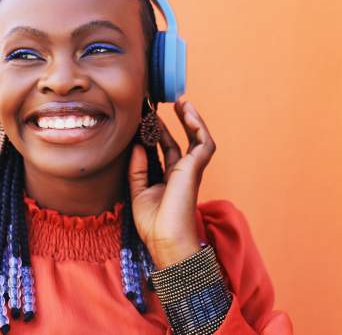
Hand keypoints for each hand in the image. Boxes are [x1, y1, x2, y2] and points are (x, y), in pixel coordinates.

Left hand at [128, 98, 216, 268]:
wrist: (166, 239)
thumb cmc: (154, 224)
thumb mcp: (138, 191)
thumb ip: (138, 168)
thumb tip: (137, 144)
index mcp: (169, 178)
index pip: (165, 149)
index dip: (157, 132)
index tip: (146, 117)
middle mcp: (182, 172)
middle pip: (181, 140)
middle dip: (174, 122)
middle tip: (163, 103)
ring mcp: (191, 170)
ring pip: (197, 139)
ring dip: (191, 119)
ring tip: (182, 102)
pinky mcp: (196, 168)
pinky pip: (203, 143)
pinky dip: (198, 126)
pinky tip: (188, 113)